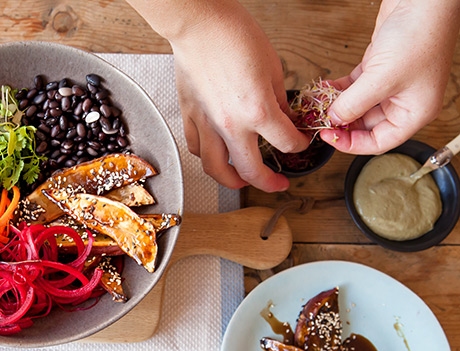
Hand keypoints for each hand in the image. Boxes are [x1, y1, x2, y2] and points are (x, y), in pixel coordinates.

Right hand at [126, 0, 309, 191]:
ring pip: (216, 169)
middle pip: (250, 171)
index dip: (298, 145)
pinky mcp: (191, 116)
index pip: (285, 143)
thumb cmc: (234, 37)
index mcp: (257, 111)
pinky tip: (216, 155)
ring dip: (232, 181)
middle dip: (269, 183)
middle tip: (278, 184)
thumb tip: (283, 119)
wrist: (200, 25)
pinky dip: (207, 157)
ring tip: (241, 181)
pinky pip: (196, 148)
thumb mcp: (272, 69)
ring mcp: (207, 124)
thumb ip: (278, 102)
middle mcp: (230, 125)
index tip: (300, 142)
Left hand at [320, 0, 459, 153]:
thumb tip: (333, 119)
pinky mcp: (379, 68)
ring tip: (316, 106)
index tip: (329, 137)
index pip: (380, 142)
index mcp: (414, 112)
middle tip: (318, 121)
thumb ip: (354, 103)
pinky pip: (355, 87)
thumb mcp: (382, 78)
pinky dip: (339, 90)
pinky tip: (323, 90)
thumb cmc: (420, 36)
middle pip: (366, 125)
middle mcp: (404, 101)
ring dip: (336, 106)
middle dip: (341, 123)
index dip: (352, 144)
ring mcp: (391, 84)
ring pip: (358, 105)